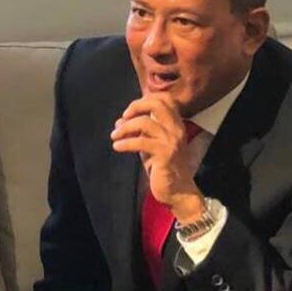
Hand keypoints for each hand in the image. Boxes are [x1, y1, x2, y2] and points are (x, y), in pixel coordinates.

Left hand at [110, 93, 205, 222]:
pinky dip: (125, 143)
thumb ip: (138, 132)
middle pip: (157, 104)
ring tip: (114, 136)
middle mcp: (176, 129)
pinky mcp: (165, 154)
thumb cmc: (163, 168)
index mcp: (175, 124)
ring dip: (125, 128)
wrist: (177, 191)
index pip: (165, 99)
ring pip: (145, 122)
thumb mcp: (149, 145)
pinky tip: (117, 147)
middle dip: (136, 106)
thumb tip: (119, 122)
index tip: (130, 111)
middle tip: (124, 117)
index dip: (145, 99)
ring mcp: (172, 141)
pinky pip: (141, 142)